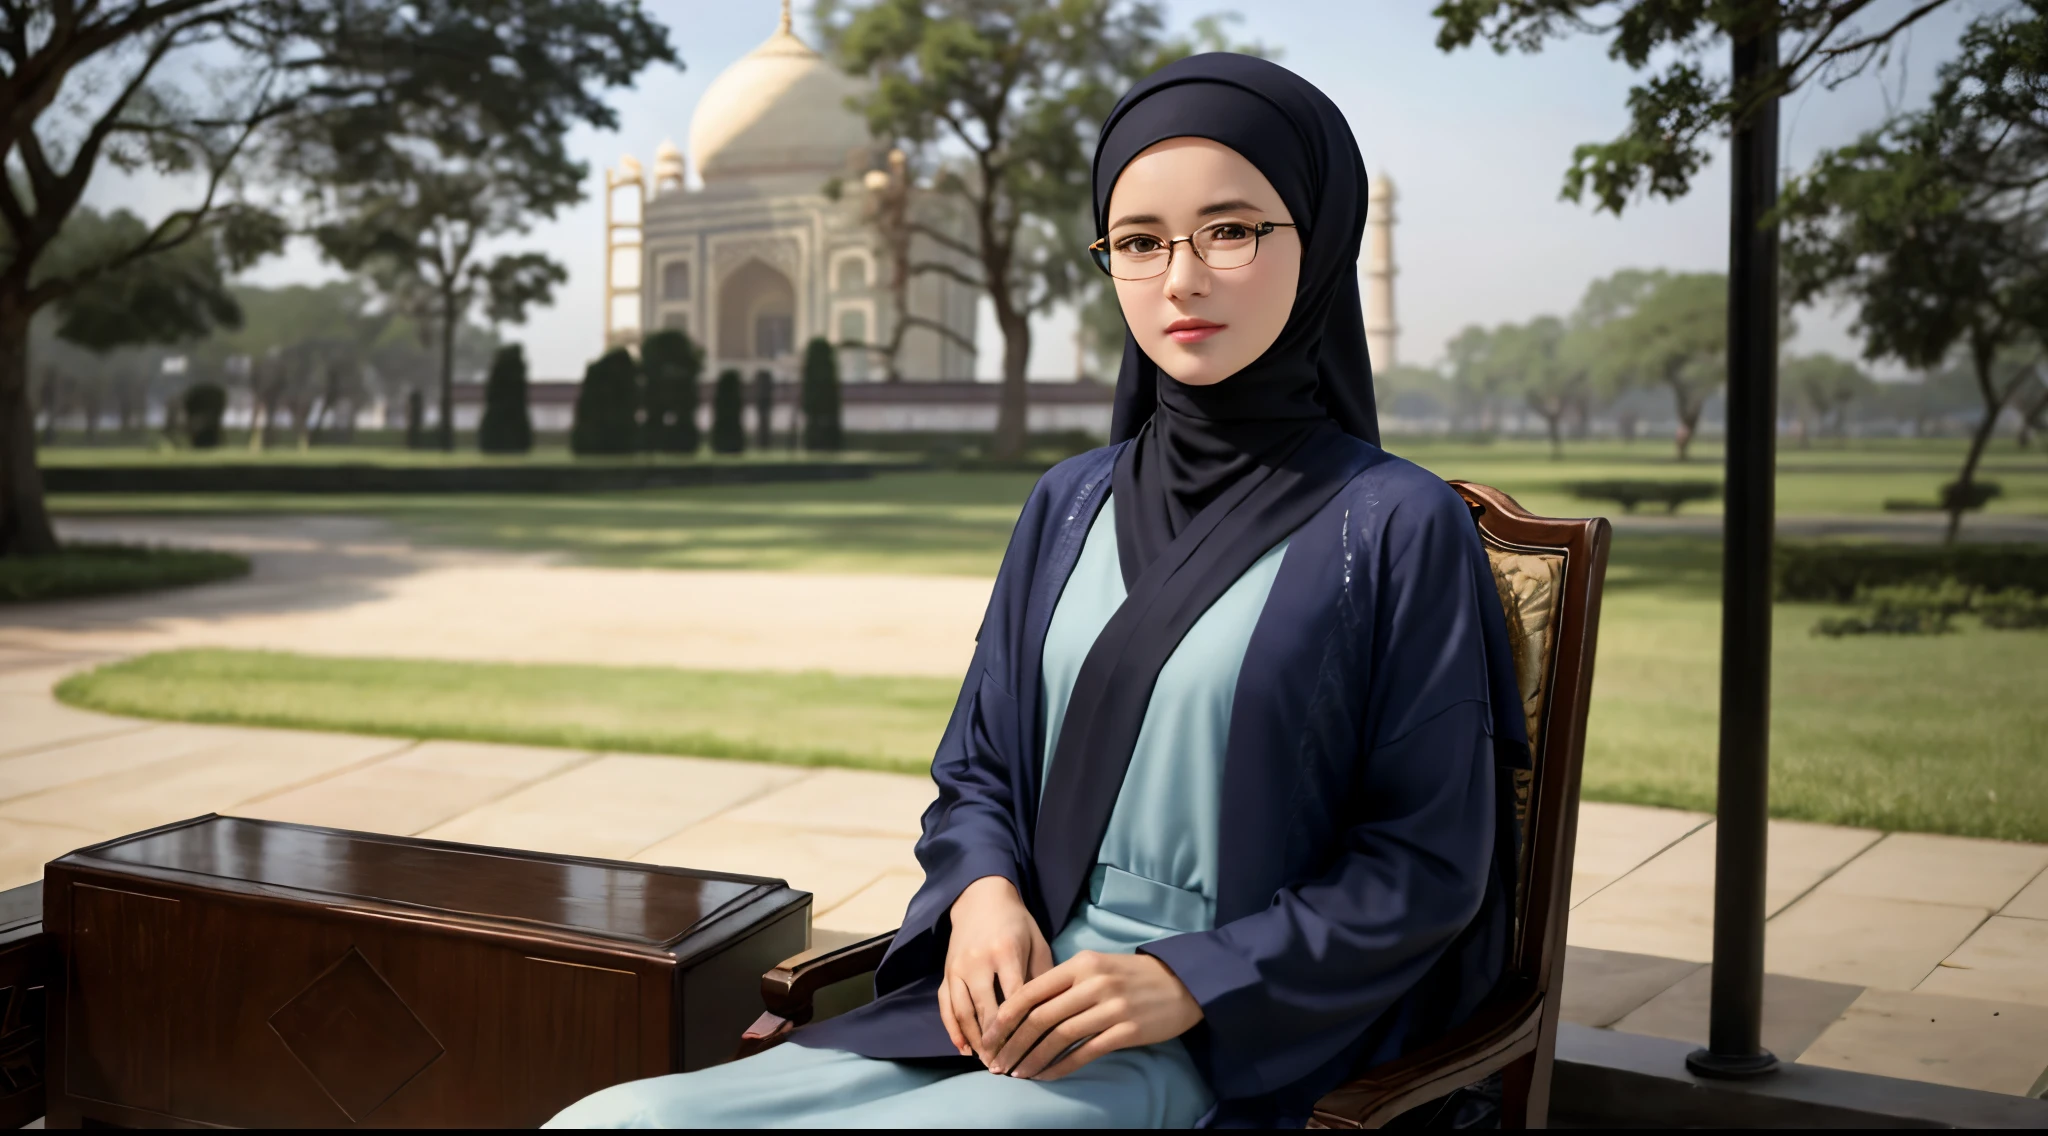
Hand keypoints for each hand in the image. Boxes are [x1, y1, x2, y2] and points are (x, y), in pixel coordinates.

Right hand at [940, 875, 1052, 1063]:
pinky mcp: (946, 972)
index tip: (1031, 1051)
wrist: (981, 898)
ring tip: (988, 1062)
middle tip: (1008, 1066)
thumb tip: (1049, 1014)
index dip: (1021, 1028)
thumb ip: (1043, 976)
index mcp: (1005, 952)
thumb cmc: (1017, 923)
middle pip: (986, 1010)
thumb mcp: (1037, 942)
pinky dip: (953, 1030)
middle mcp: (977, 961)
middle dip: (997, 1042)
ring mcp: (957, 967)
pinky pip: (945, 1006)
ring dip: (975, 1041)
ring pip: (963, 1012)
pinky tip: (964, 1048)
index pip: (1014, 999)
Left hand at [981, 949, 1202, 1080]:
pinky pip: (1085, 1053)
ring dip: (1033, 1058)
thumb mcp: (1097, 966)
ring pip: (1059, 1037)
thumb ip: (1065, 983)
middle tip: (996, 1062)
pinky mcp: (1127, 1030)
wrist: (1183, 982)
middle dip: (1013, 1043)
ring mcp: (1111, 1007)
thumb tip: (1026, 1007)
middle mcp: (1093, 983)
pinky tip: (1046, 1076)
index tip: (989, 1036)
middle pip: (1040, 1017)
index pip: (1032, 990)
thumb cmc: (1133, 976)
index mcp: (1082, 963)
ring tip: (1017, 1072)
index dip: (1005, 1016)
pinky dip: (1061, 1067)